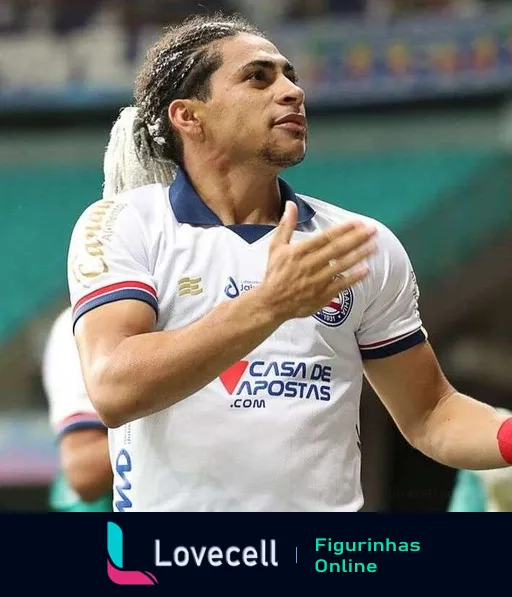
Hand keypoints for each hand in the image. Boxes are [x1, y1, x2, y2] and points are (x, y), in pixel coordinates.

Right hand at [258, 201, 376, 322]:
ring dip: (359, 255)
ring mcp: (318, 281)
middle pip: (337, 249)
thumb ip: (286, 225)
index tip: (357, 223)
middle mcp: (310, 264)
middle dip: (357, 239)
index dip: (343, 229)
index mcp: (299, 251)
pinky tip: (366, 270)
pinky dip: (354, 278)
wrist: (271, 303)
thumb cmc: (275, 274)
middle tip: (373, 230)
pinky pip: (341, 285)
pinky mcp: (322, 295)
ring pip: (342, 266)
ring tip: (374, 246)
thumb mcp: (276, 247)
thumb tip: (291, 204)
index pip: (325, 237)